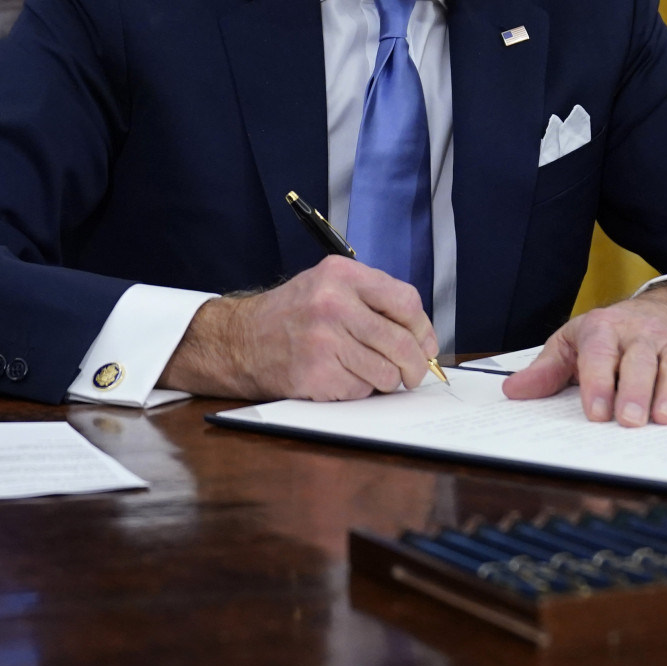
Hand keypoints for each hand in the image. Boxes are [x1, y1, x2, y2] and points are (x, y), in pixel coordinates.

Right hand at [160, 255, 436, 400]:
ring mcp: (324, 339)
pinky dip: (358, 390)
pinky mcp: (317, 373)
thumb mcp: (328, 286)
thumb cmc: (292, 315)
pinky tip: (339, 377)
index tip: (426, 345)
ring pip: (386, 372)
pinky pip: (362, 390)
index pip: (406, 301)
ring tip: (365, 372)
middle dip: (415, 366)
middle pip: (401, 342)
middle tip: (414, 374)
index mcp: (342, 274)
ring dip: (384, 380)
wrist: (240, 340)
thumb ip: (372, 301)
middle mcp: (333, 303)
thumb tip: (422, 338)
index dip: (423, 329)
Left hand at [501, 286, 666, 425]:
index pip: (599, 354)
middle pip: (639, 361)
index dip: (597, 383)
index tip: (596, 413)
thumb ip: (546, 370)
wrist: (664, 308)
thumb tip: (513, 391)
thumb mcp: (573, 342)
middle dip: (634, 390)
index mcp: (603, 330)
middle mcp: (639, 334)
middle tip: (629, 421)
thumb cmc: (611, 334)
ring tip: (665, 419)